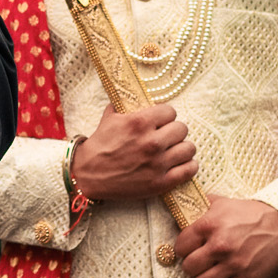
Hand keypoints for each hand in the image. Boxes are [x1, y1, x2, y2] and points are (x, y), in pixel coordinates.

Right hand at [72, 105, 196, 201]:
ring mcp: (158, 164)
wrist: (88, 175)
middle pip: (182, 128)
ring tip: (173, 150)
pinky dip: (187, 166)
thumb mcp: (109, 118)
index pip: (171, 111)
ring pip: (189, 148)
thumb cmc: (99, 146)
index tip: (160, 121)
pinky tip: (179, 163)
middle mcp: (152, 142)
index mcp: (139, 123)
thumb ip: (127, 105)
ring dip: (182, 148)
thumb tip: (138, 94)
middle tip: (165, 136)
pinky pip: (189, 170)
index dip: (165, 116)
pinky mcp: (161, 182)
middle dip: (173, 130)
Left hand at [172, 195, 277, 277]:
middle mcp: (219, 245)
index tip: (189, 250)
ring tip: (209, 275)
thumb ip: (201, 207)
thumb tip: (182, 210)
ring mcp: (233, 264)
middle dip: (192, 266)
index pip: (181, 247)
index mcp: (209, 225)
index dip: (183, 249)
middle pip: (189, 268)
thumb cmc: (249, 213)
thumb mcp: (222, 203)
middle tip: (199, 263)